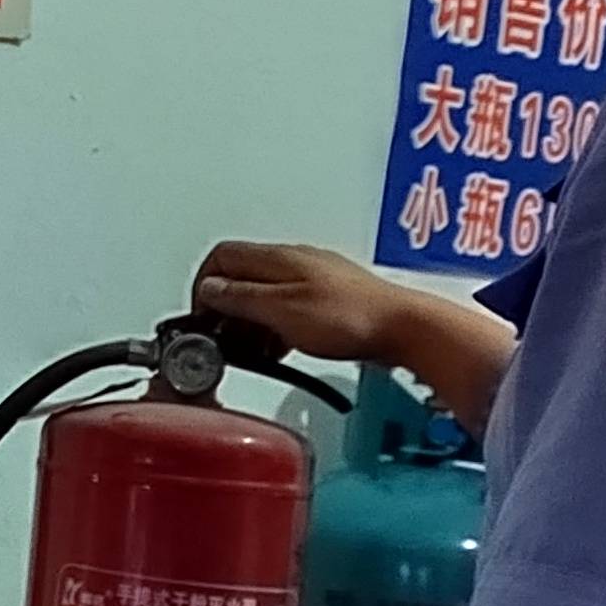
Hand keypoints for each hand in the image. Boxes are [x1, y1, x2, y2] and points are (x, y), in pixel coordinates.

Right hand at [194, 241, 411, 365]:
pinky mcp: (329, 301)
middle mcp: (294, 262)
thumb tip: (210, 291)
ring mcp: (313, 280)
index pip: (222, 256)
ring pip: (264, 294)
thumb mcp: (282, 310)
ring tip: (253, 349)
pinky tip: (282, 348)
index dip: (204, 286)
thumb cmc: (352, 317)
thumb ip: (242, 299)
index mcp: (278, 258)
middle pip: (241, 275)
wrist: (403, 329)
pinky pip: (288, 309)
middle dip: (226, 307)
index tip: (202, 317)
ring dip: (251, 322)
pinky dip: (275, 328)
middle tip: (223, 338)